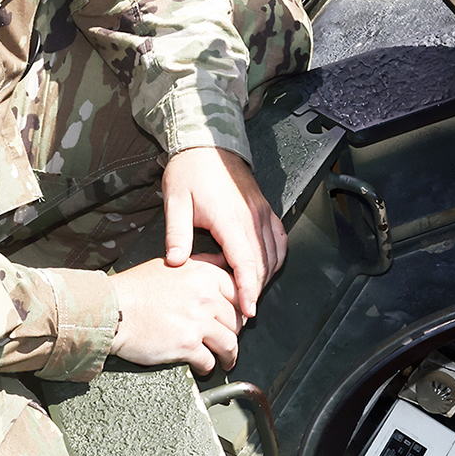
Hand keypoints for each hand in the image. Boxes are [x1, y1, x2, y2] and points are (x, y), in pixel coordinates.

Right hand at [105, 255, 238, 374]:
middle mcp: (205, 296)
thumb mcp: (170, 265)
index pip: (238, 293)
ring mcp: (198, 321)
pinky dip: (208, 367)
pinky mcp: (187, 345)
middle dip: (235, 334)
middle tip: (230, 341)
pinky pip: (209, 361)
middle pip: (236, 320)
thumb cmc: (134, 288)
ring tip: (225, 360)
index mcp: (204, 274)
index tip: (238, 319)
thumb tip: (222, 260)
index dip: (240, 310)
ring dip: (229, 355)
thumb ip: (200, 264)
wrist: (111, 310)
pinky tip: (203, 367)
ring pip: (229, 343)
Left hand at [161, 146, 283, 319]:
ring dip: (266, 276)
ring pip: (274, 253)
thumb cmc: (189, 171)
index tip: (248, 310)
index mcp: (230, 218)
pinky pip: (279, 239)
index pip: (246, 262)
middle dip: (257, 290)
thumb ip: (177, 234)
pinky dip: (276, 258)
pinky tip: (266, 268)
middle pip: (263, 263)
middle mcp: (252, 217)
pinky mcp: (265, 209)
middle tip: (245, 312)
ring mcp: (262, 212)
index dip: (249, 290)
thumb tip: (175, 262)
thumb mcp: (175, 200)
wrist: (207, 143)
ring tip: (252, 295)